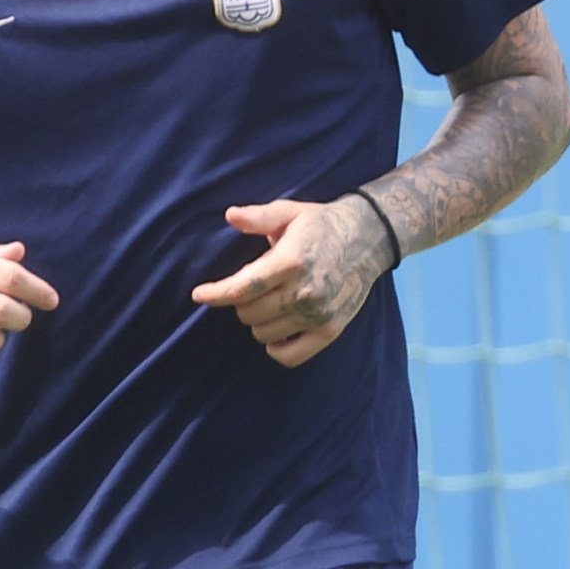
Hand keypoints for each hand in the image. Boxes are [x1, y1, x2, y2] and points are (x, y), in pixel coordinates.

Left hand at [191, 198, 388, 367]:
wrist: (370, 238)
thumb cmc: (321, 224)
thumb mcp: (289, 212)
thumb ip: (258, 216)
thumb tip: (229, 215)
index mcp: (290, 262)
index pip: (242, 288)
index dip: (216, 294)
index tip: (199, 294)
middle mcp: (304, 292)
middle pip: (248, 314)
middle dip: (241, 303)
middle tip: (253, 288)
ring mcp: (318, 315)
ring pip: (264, 335)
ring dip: (258, 322)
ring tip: (270, 302)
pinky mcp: (330, 331)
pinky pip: (290, 356)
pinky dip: (277, 348)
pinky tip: (277, 331)